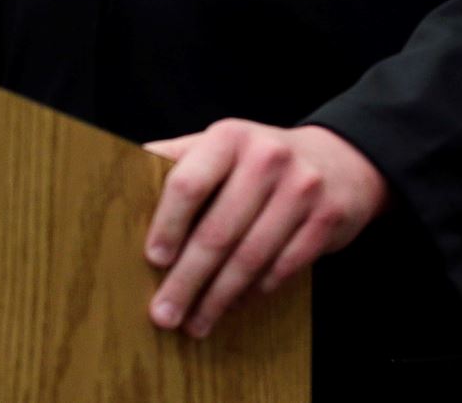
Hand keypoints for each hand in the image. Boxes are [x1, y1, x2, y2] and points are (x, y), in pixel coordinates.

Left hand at [142, 120, 387, 337]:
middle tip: (164, 313)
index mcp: (230, 137)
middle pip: (217, 231)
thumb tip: (120, 170)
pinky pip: (282, 267)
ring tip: (195, 323)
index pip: (189, 182)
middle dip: (187, 279)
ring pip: (250, 257)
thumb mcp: (223, 145)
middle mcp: (267, 158)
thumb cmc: (262, 159)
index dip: (167, 224)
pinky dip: (254, 293)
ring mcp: (301, 189)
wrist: (341, 160)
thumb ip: (180, 159)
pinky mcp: (326, 219)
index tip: (153, 260)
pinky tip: (234, 306)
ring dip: (218, 298)